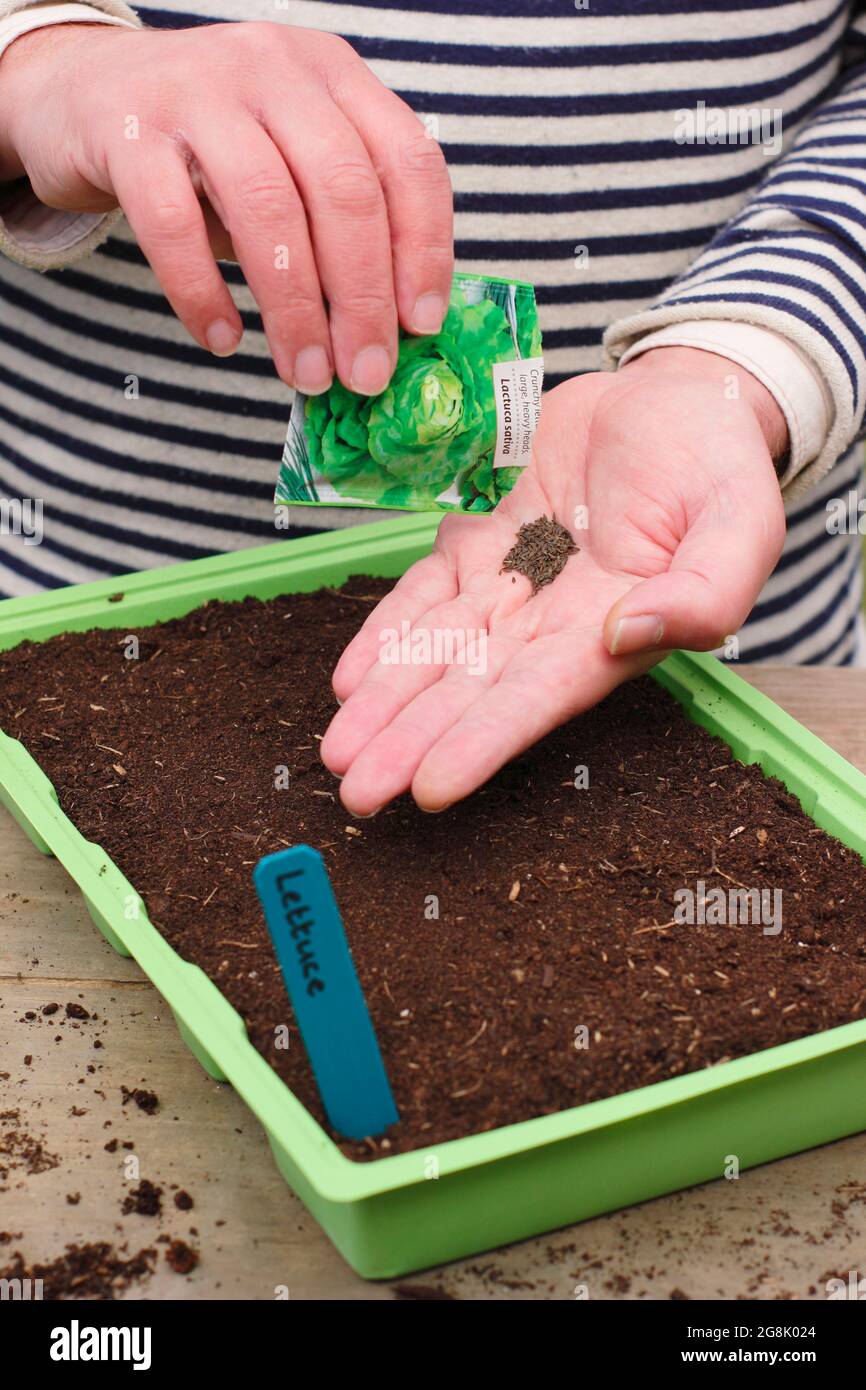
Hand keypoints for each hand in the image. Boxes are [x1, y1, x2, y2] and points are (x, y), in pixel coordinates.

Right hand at [0, 21, 452, 391]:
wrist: (79, 90)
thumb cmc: (206, 148)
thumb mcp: (287, 158)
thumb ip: (335, 221)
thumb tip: (383, 332)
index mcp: (331, 73)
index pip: (406, 160)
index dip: (423, 250)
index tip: (419, 327)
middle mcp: (273, 67)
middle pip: (343, 189)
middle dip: (362, 297)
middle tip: (364, 373)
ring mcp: (197, 89)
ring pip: (267, 207)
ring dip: (294, 309)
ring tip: (304, 373)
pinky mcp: (127, 127)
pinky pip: (174, 223)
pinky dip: (203, 292)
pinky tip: (222, 339)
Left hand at [321, 347, 786, 812]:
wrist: (672, 399)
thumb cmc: (717, 461)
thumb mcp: (741, 520)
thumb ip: (705, 590)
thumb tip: (628, 634)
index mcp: (614, 630)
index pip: (538, 697)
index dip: (484, 741)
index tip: (431, 786)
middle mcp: (554, 622)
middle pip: (471, 689)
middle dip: (411, 740)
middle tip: (356, 792)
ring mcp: (512, 583)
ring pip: (436, 649)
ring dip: (386, 700)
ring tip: (337, 751)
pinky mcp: (482, 541)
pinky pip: (425, 591)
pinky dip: (385, 630)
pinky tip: (349, 678)